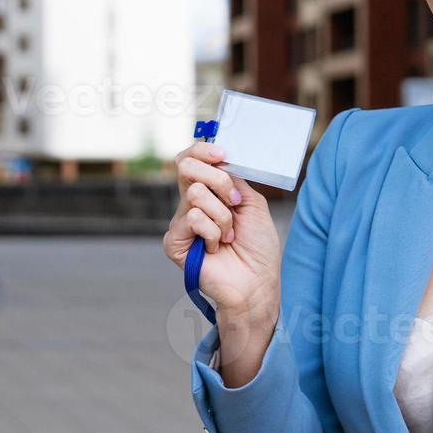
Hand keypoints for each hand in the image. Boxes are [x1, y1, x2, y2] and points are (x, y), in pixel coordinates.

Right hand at [163, 141, 280, 318]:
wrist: (257, 282)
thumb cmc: (257, 247)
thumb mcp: (252, 203)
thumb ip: (234, 179)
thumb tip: (221, 157)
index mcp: (208, 192)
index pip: (191, 159)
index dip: (202, 150)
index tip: (223, 153)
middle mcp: (190, 204)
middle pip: (186, 166)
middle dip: (218, 180)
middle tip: (235, 202)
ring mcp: (180, 223)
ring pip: (195, 194)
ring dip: (223, 215)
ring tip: (229, 236)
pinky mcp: (175, 242)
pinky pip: (193, 218)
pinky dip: (213, 232)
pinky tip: (216, 248)